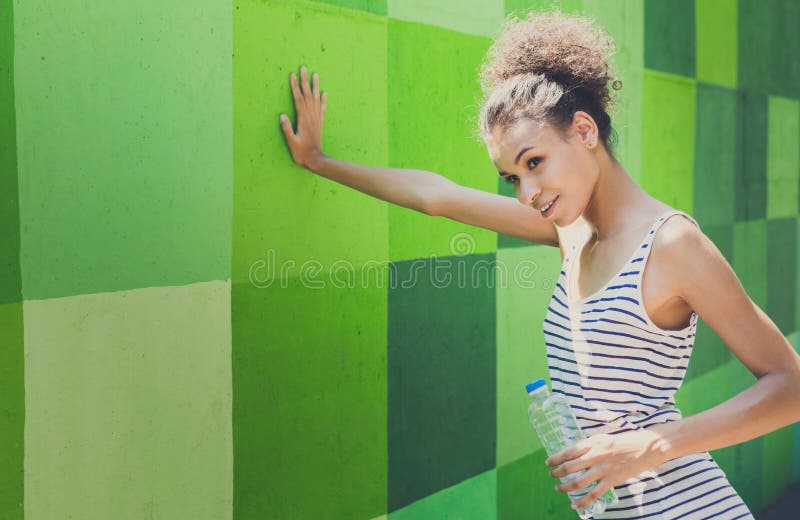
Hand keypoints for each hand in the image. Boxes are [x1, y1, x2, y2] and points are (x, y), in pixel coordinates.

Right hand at [279, 65, 326, 169]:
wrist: (316, 160)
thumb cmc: (301, 153)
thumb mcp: (292, 142)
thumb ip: (287, 129)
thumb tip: (282, 115)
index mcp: (303, 120)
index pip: (299, 99)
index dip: (295, 87)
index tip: (292, 75)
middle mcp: (311, 117)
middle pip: (308, 95)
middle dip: (305, 81)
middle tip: (304, 68)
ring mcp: (317, 119)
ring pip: (316, 99)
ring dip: (315, 86)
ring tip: (315, 75)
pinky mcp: (320, 123)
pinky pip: (322, 109)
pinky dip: (323, 100)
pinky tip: (324, 93)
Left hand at [545, 429, 666, 510]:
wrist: (645, 447)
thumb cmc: (623, 441)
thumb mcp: (602, 438)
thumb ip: (588, 445)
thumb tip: (573, 453)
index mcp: (592, 443)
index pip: (568, 452)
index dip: (555, 458)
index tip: (549, 462)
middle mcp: (595, 456)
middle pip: (569, 468)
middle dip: (557, 473)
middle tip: (552, 475)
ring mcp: (603, 470)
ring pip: (578, 482)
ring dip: (565, 487)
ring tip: (558, 488)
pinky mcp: (612, 481)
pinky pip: (594, 494)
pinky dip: (582, 502)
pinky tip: (574, 505)